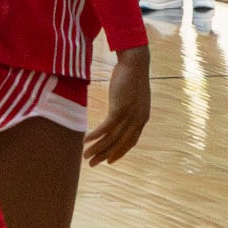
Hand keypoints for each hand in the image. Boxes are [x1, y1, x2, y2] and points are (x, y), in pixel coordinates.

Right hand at [84, 45, 149, 165]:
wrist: (135, 63)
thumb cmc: (131, 77)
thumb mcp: (132, 97)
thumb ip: (127, 108)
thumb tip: (119, 114)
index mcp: (142, 118)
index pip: (131, 141)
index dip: (119, 152)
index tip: (109, 160)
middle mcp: (138, 120)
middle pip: (120, 144)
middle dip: (105, 155)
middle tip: (92, 164)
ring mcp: (130, 115)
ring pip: (112, 138)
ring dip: (97, 149)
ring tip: (85, 156)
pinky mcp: (120, 109)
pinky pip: (106, 127)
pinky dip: (95, 136)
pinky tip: (85, 140)